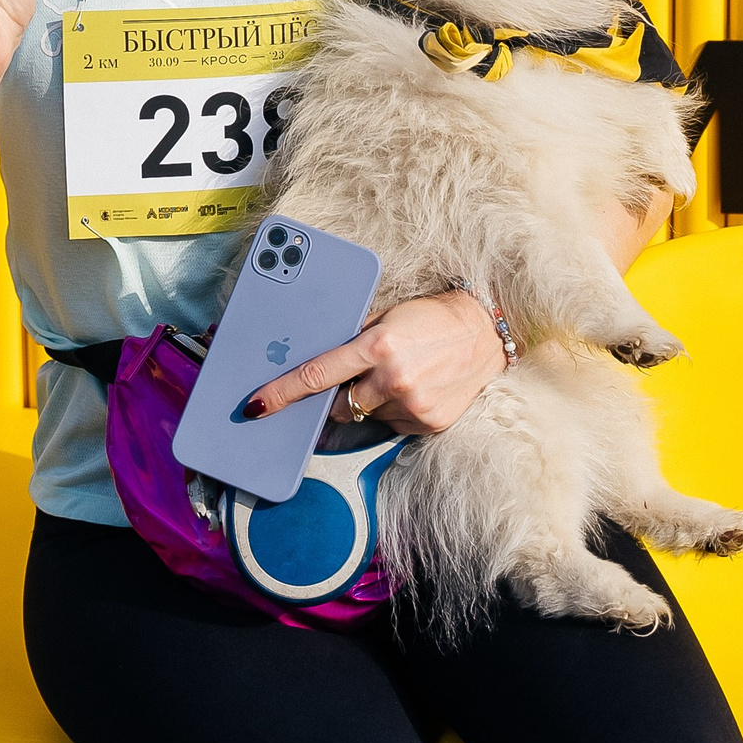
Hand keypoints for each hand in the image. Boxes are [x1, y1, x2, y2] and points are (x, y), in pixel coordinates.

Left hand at [245, 289, 503, 434]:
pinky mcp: (428, 423)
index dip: (283, 392)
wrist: (484, 332)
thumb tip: (317, 364)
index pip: (318, 375)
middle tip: (361, 376)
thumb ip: (353, 340)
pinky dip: (396, 410)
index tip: (258, 404)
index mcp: (378, 346)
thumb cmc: (431, 318)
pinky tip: (417, 387)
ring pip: (368, 416)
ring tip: (401, 375)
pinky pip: (394, 425)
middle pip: (340, 405)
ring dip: (373, 401)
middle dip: (341, 395)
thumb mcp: (387, 317)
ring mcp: (413, 405)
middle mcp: (394, 378)